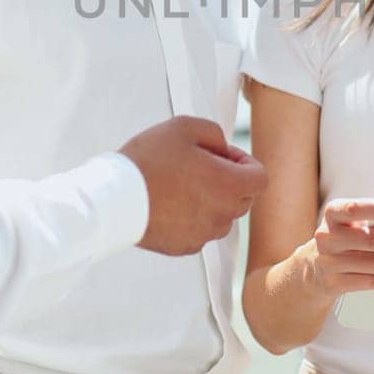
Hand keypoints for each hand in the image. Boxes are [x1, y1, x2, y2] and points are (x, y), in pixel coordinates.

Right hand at [121, 116, 268, 255]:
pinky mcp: (185, 247)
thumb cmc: (148, 160)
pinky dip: (192, 219)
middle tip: (200, 166)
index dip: (246, 163)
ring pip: (222, 217)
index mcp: (228, 185)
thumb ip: (214, 134)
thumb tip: (223, 149)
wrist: (113, 199)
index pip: (260, 178)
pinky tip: (170, 204)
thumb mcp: (184, 126)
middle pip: (243, 199)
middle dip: (229, 181)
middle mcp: (222, 214)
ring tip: (181, 186)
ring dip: (211, 201)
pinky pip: (200, 231)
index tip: (223, 155)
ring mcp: (204, 234)